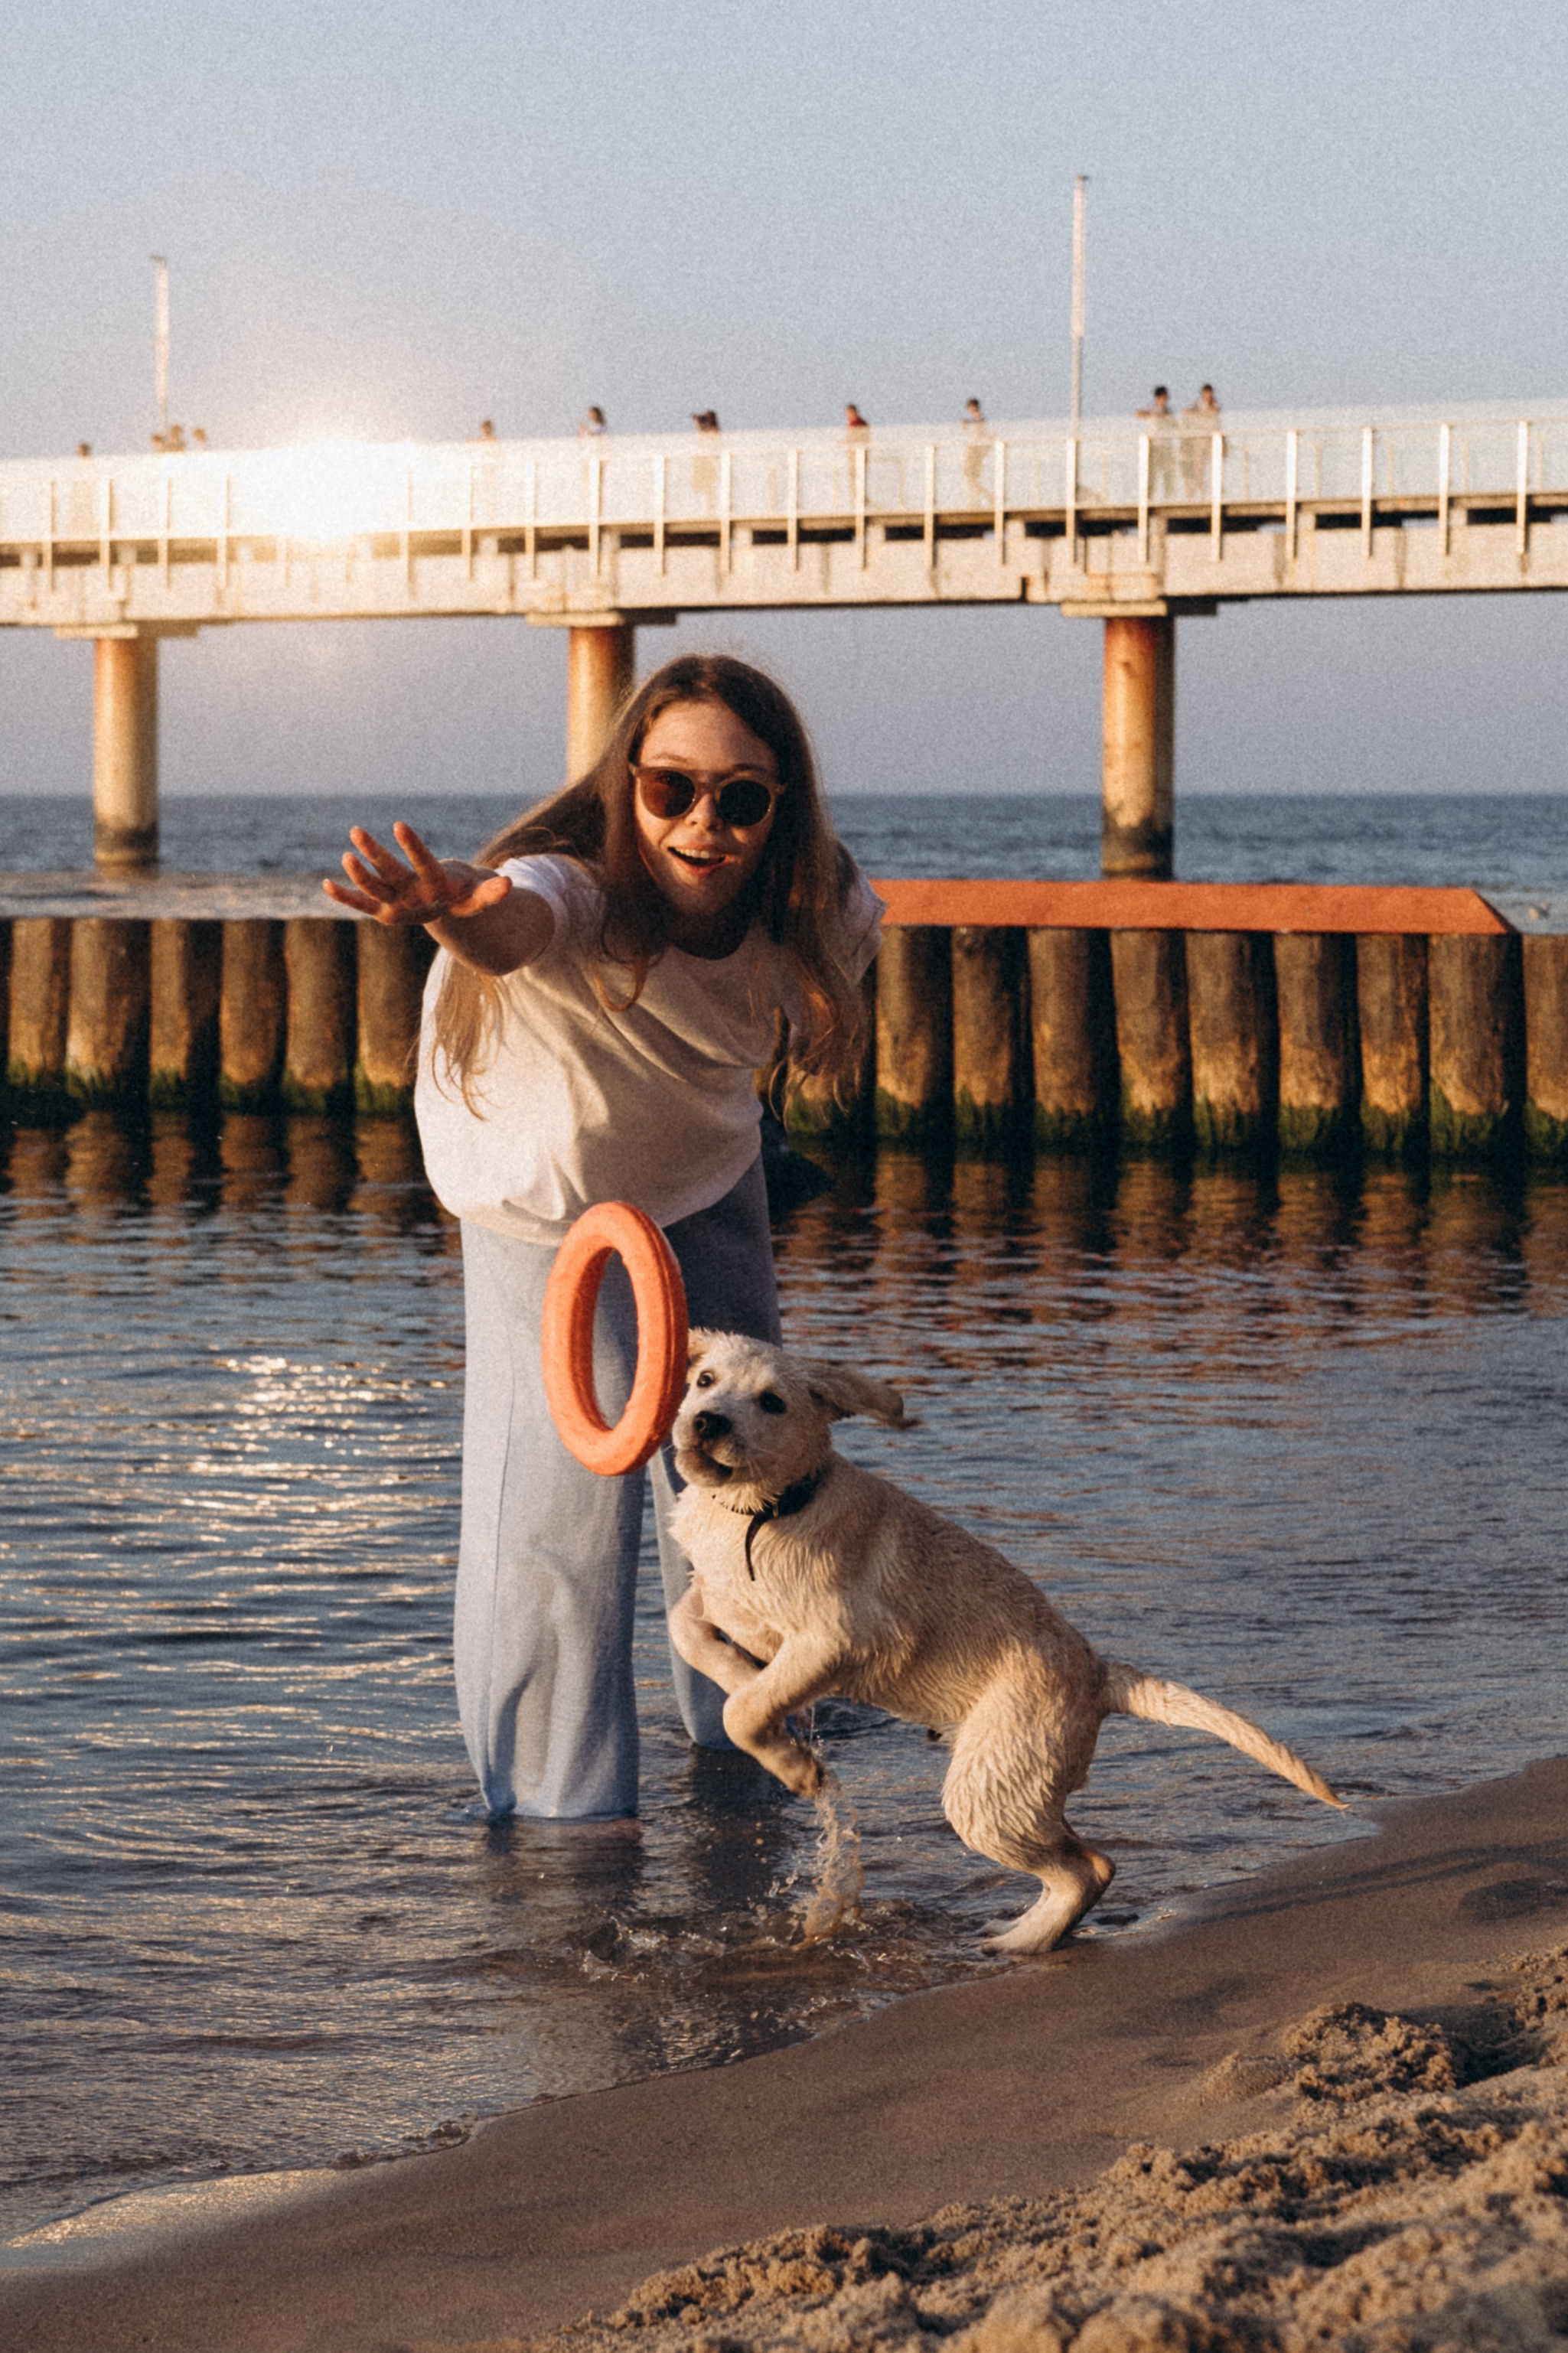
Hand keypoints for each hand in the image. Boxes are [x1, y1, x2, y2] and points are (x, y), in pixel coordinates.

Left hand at [321, 822, 512, 926]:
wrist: (444, 918)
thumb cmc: (460, 895)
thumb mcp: (475, 895)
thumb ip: (489, 893)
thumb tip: (509, 883)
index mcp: (435, 891)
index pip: (423, 866)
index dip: (412, 846)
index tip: (398, 823)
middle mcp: (413, 901)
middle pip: (391, 877)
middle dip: (374, 854)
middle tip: (355, 830)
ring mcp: (395, 907)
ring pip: (373, 889)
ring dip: (357, 873)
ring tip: (345, 853)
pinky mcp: (381, 911)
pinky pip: (360, 904)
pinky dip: (344, 896)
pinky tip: (325, 884)